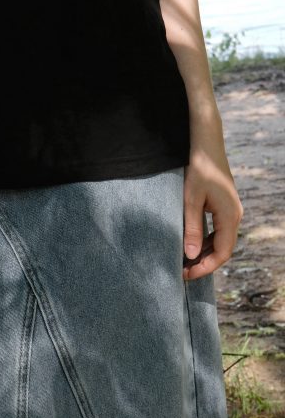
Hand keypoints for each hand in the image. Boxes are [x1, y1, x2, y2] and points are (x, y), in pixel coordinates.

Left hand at [182, 129, 243, 280]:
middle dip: (204, 262)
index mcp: (230, 216)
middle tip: (182, 271)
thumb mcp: (191, 199)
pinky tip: (191, 243)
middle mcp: (234, 216)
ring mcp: (231, 210)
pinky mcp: (224, 205)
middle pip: (223, 249)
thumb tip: (190, 255)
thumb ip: (191, 227)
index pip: (222, 252)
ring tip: (184, 261)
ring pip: (220, 240)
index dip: (205, 266)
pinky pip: (218, 229)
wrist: (206, 144)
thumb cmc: (198, 168)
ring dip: (204, 251)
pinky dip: (206, 239)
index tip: (187, 274)